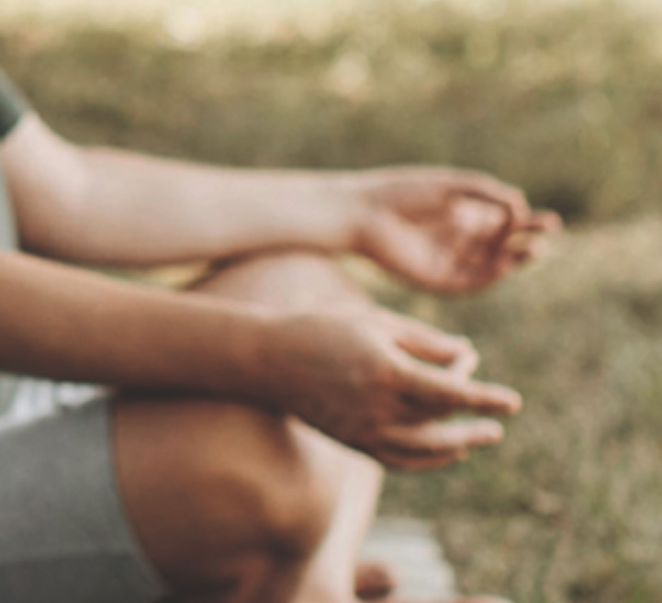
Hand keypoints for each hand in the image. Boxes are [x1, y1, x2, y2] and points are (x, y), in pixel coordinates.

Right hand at [263, 306, 519, 470]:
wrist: (268, 359)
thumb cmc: (323, 328)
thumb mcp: (376, 322)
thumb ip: (424, 339)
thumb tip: (466, 355)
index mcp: (386, 370)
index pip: (451, 392)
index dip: (485, 397)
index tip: (514, 401)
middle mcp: (378, 406)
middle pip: (442, 419)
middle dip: (473, 415)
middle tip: (499, 418)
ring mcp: (364, 429)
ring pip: (426, 447)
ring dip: (458, 444)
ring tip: (481, 437)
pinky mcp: (353, 441)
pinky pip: (401, 460)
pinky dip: (429, 459)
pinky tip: (448, 451)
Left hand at [349, 168, 560, 294]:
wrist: (362, 213)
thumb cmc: (401, 192)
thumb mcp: (449, 186)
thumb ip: (485, 192)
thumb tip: (519, 204)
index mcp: (461, 215)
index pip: (504, 222)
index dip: (528, 222)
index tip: (548, 219)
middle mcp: (458, 239)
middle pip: (503, 244)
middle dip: (527, 239)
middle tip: (549, 231)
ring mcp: (448, 260)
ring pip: (490, 266)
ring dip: (515, 259)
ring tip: (534, 248)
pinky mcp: (435, 280)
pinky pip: (469, 283)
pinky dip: (489, 276)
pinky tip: (505, 264)